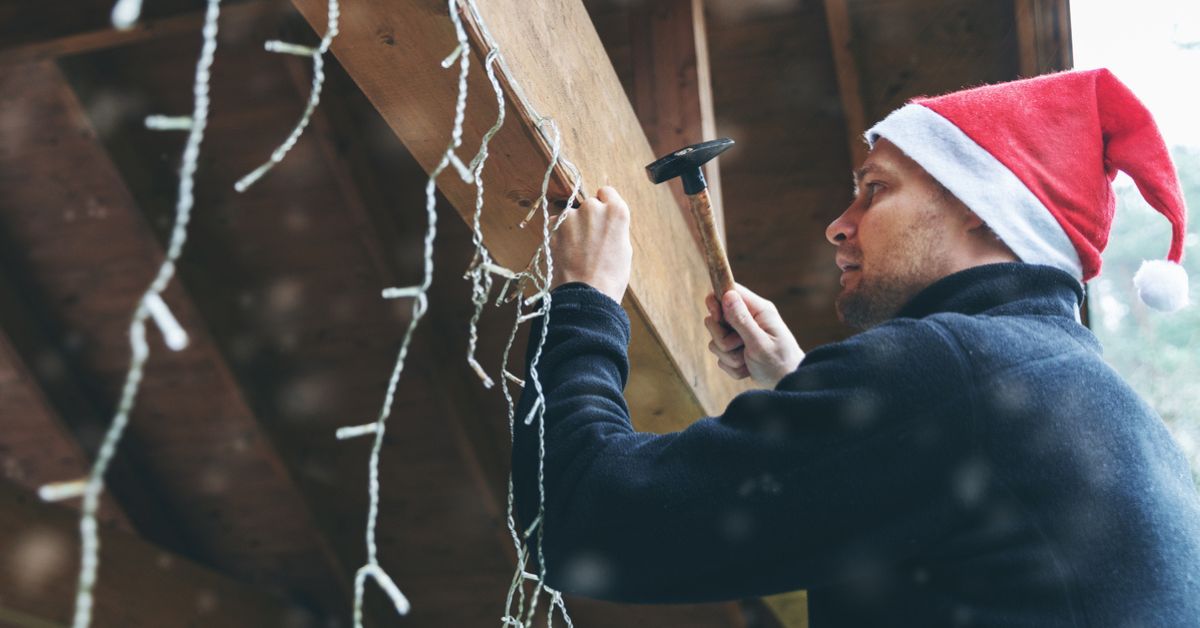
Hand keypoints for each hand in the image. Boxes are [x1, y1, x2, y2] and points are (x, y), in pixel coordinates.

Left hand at [549, 186, 632, 302]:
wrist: (585, 295)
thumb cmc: (610, 277)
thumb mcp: (624, 249)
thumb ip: (614, 228)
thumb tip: (606, 223)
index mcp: (616, 211)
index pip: (607, 192)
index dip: (604, 204)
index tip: (601, 216)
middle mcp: (593, 207)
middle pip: (589, 204)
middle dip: (588, 218)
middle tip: (590, 242)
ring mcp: (570, 216)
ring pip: (571, 215)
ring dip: (572, 226)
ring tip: (576, 251)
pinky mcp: (553, 227)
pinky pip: (556, 224)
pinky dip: (558, 234)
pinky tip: (565, 252)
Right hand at [704, 284, 803, 387]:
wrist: (788, 385)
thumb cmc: (780, 363)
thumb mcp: (759, 343)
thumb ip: (742, 320)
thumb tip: (727, 295)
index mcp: (758, 310)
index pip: (729, 292)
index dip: (716, 302)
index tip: (716, 317)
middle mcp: (749, 319)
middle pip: (716, 318)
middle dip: (722, 338)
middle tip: (740, 348)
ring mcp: (741, 335)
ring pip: (716, 340)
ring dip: (728, 356)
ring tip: (747, 362)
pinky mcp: (737, 349)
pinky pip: (720, 356)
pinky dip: (732, 366)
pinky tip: (747, 368)